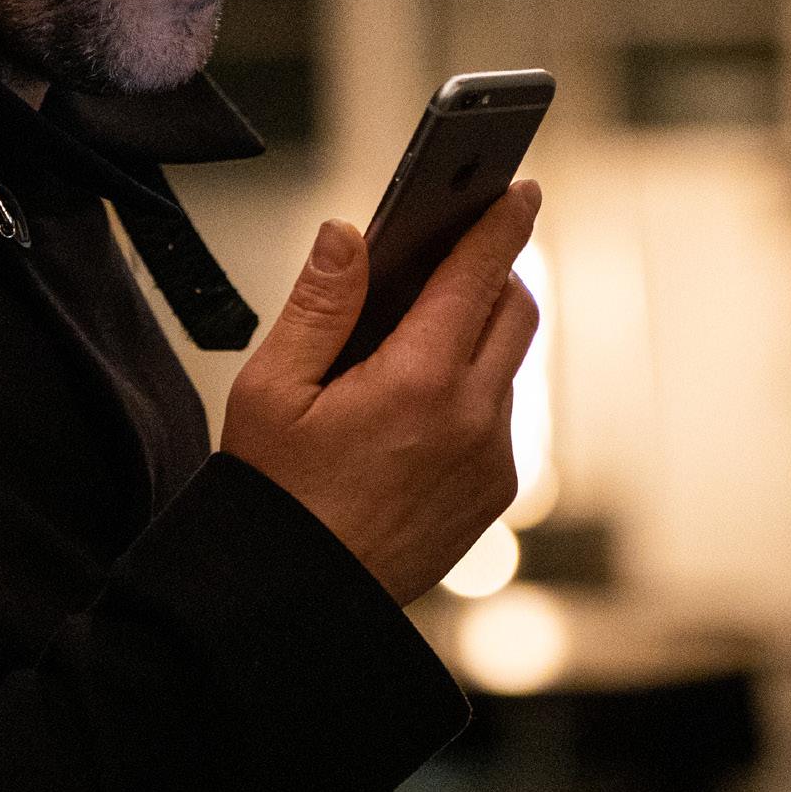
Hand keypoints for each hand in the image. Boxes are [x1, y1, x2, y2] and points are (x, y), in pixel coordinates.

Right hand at [220, 180, 541, 606]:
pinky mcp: (493, 494)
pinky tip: (415, 403)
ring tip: (416, 335)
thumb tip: (348, 234)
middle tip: (454, 256)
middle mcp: (472, 421)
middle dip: (494, 272)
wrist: (299, 602)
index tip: (518, 188)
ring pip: (509, 366)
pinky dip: (472, 391)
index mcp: (416, 383)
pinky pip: (499, 417)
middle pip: (516, 311)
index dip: (500, 222)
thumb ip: (319, 303)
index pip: (477, 275)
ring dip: (477, 336)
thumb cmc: (274, 496)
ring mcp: (492, 462)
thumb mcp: (272, 390)